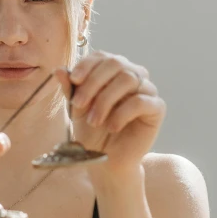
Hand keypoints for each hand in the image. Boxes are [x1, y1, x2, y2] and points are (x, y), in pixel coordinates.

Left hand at [54, 51, 165, 172]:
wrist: (106, 160)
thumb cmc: (92, 132)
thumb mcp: (76, 109)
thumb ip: (70, 89)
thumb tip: (59, 70)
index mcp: (113, 71)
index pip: (103, 56)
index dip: (87, 65)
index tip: (73, 80)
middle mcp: (133, 75)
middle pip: (116, 63)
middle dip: (93, 82)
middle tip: (78, 104)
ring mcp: (147, 90)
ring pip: (128, 79)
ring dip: (105, 100)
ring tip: (94, 121)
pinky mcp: (157, 108)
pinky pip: (141, 101)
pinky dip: (122, 113)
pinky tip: (112, 127)